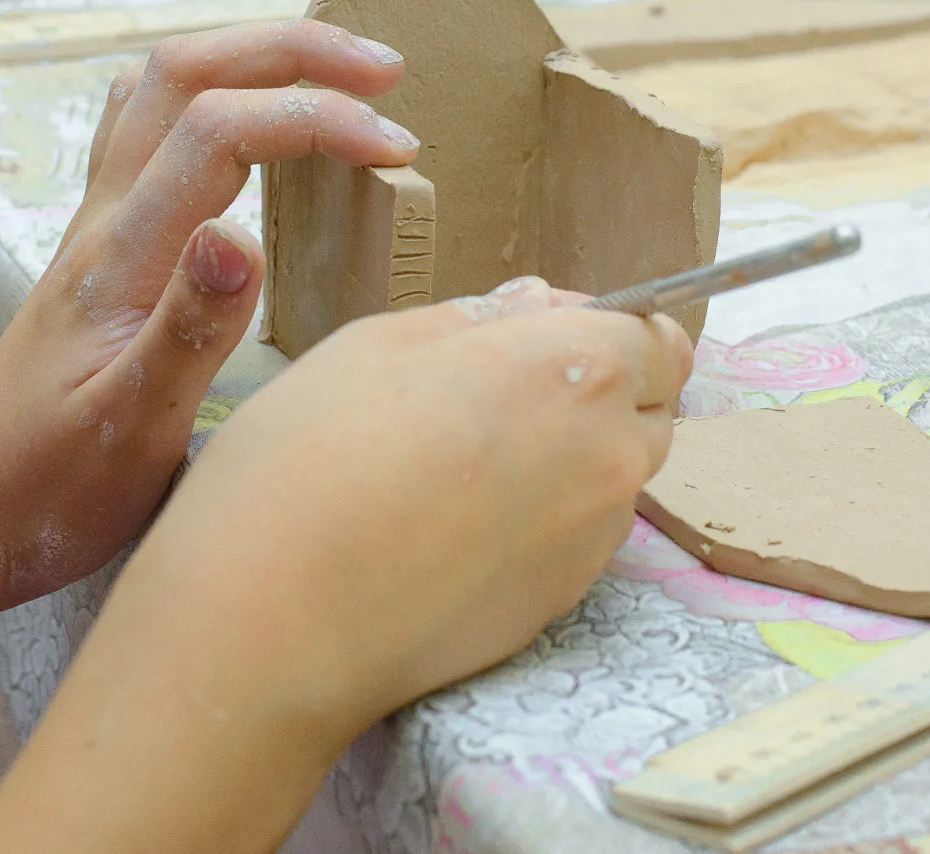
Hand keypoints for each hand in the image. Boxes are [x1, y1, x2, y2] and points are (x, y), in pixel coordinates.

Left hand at [0, 20, 418, 621]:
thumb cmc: (48, 489)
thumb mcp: (130, 430)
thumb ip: (189, 331)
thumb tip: (243, 235)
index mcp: (120, 257)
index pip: (220, 131)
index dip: (315, 117)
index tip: (398, 150)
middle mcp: (103, 218)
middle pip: (185, 69)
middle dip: (292, 48)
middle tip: (387, 71)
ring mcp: (97, 223)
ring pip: (161, 84)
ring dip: (250, 57)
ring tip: (335, 76)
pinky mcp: (103, 242)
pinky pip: (151, 126)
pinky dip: (217, 95)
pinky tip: (259, 128)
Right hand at [0, 280, 695, 853]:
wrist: (273, 620)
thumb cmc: (307, 459)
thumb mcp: (377, 342)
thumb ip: (479, 319)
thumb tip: (537, 309)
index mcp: (575, 368)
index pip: (655, 336)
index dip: (602, 329)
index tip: (538, 336)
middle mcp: (611, 455)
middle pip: (645, 407)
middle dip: (593, 392)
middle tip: (489, 398)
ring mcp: (593, 540)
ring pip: (610, 476)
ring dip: (564, 458)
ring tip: (457, 468)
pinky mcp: (561, 603)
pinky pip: (574, 537)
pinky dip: (536, 521)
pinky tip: (451, 526)